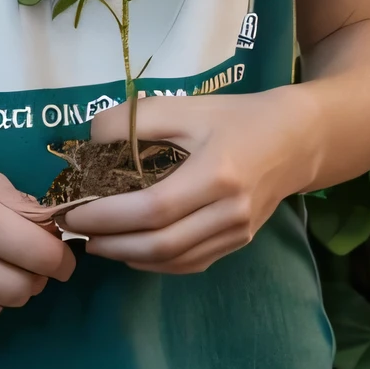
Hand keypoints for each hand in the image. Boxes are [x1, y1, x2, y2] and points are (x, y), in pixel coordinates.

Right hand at [0, 137, 74, 326]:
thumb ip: (19, 202)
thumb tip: (55, 228)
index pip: (42, 255)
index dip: (62, 256)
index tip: (62, 252)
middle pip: (26, 287)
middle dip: (39, 274)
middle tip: (30, 257)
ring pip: (3, 305)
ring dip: (13, 288)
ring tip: (1, 264)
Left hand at [58, 89, 318, 273]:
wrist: (295, 139)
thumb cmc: (235, 117)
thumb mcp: (185, 106)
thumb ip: (133, 120)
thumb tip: (89, 143)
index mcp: (217, 174)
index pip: (153, 209)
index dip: (109, 216)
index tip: (74, 212)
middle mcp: (230, 211)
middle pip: (161, 243)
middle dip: (111, 242)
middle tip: (77, 231)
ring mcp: (237, 233)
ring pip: (173, 260)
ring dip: (128, 255)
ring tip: (97, 240)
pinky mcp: (238, 243)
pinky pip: (190, 262)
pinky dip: (154, 262)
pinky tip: (131, 250)